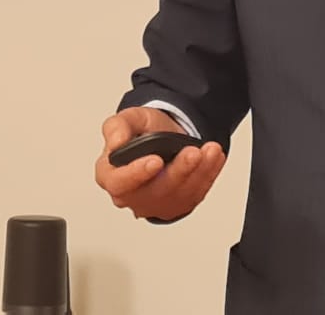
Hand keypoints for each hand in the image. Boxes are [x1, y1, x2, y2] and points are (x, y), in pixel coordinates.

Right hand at [92, 106, 225, 222]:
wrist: (164, 135)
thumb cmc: (142, 132)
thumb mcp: (128, 119)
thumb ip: (117, 127)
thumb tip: (116, 144)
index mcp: (110, 176)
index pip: (119, 183)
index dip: (136, 174)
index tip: (155, 161)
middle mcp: (131, 195)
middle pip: (155, 193)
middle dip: (178, 172)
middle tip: (193, 153)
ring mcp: (155, 203)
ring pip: (179, 195)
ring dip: (198, 172)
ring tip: (210, 150)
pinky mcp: (177, 205)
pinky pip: (195, 195)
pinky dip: (208, 175)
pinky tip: (214, 158)